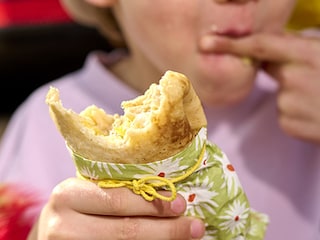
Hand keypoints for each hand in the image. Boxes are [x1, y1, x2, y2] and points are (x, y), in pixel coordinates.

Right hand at [28, 178, 204, 239]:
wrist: (53, 230)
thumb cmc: (80, 206)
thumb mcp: (91, 191)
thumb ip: (117, 190)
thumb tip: (168, 195)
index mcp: (68, 195)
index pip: (117, 200)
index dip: (152, 204)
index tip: (181, 204)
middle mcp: (63, 225)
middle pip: (126, 231)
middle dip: (166, 230)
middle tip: (195, 226)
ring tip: (187, 237)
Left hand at [200, 30, 319, 143]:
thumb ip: (302, 50)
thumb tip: (280, 48)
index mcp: (308, 55)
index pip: (261, 45)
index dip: (232, 42)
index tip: (206, 42)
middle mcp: (295, 78)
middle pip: (273, 70)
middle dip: (284, 70)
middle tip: (313, 78)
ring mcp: (290, 104)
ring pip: (280, 95)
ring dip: (295, 95)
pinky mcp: (289, 125)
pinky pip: (285, 114)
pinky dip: (296, 113)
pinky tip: (317, 114)